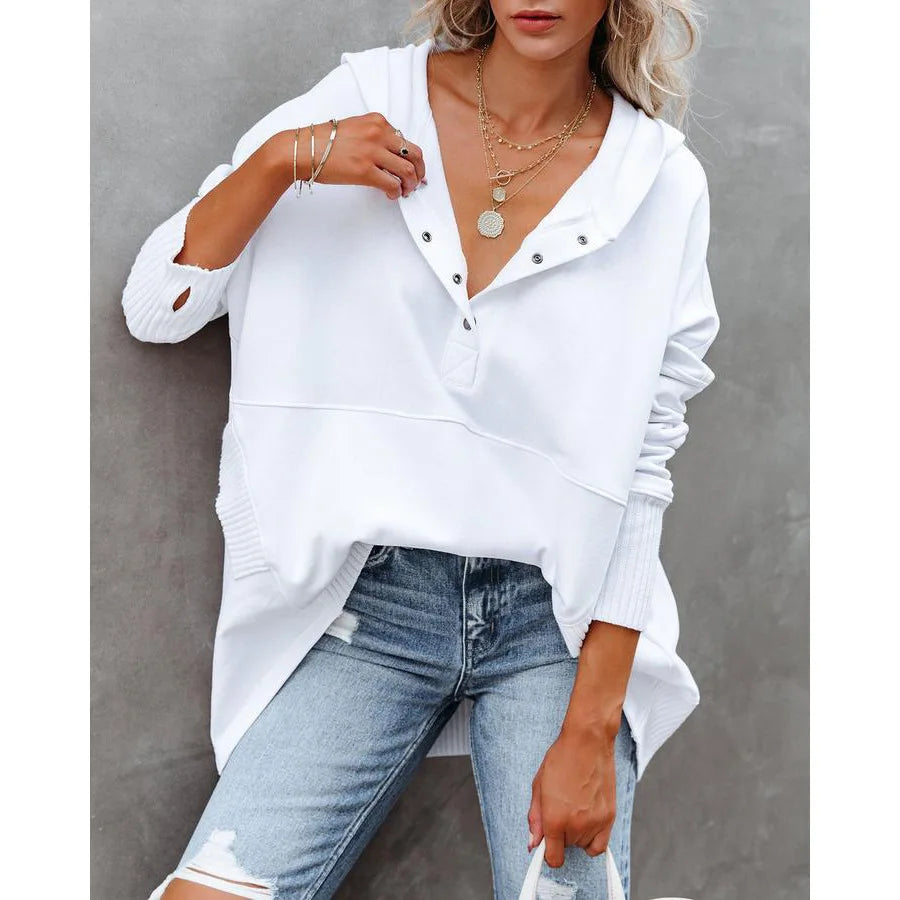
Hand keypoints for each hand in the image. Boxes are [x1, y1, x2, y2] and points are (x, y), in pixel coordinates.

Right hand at [271, 112, 426, 199]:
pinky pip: (393, 184)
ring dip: (410, 185)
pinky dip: (396, 192)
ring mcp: (373, 152)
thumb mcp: (354, 129)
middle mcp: (378, 133)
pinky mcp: (366, 171)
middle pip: (414, 154)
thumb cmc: (323, 143)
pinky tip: (391, 195)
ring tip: (404, 192)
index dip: (412, 158)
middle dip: (419, 171)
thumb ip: (374, 137)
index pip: (405, 140)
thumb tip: (389, 156)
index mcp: (377, 121)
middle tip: (416, 183)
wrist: (303, 150)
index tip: (412, 169)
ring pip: (408, 171)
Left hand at [527, 725, 617, 868]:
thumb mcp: (538, 786)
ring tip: (575, 808)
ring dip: (578, 834)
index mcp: (554, 819)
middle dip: (561, 834)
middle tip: (561, 809)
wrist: (587, 742)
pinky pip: (600, 844)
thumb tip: (533, 843)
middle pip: (567, 848)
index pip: (552, 858)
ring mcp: (595, 822)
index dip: (547, 852)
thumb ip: (535, 818)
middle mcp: (576, 825)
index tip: (547, 843)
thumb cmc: (561, 759)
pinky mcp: (610, 817)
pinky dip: (594, 839)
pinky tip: (588, 822)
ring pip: (583, 845)